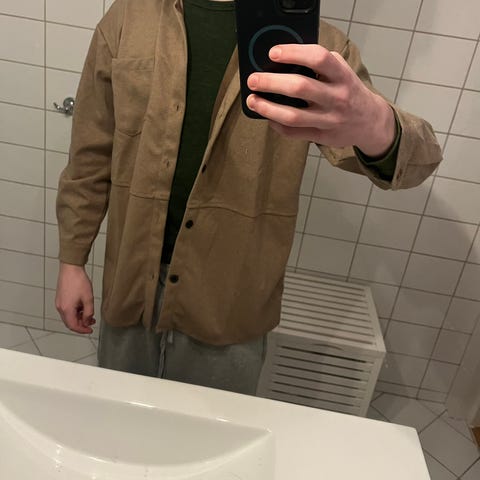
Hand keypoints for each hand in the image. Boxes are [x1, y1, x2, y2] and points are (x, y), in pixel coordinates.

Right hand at [55, 263, 95, 333]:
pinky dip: (76, 312)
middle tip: (91, 323)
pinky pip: (68, 310)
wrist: (71, 268)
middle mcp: (61, 307)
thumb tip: (87, 321)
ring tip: (90, 315)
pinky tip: (83, 308)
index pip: (73, 326)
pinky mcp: (61, 298)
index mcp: (66, 309)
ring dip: (79, 318)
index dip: (82, 330)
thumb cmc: (78, 281)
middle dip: (81, 324)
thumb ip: (89, 312)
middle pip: (70, 322)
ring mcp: (60, 302)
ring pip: (69, 316)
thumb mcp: (88, 298)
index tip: (90, 330)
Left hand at [246, 44, 395, 157]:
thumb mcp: (341, 72)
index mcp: (342, 76)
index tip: (274, 53)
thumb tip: (284, 62)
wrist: (369, 122)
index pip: (318, 58)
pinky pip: (294, 133)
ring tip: (252, 101)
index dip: (294, 53)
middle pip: (300, 88)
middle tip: (253, 80)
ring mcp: (329, 120)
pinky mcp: (322, 136)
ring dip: (268, 108)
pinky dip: (277, 124)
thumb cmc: (349, 91)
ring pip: (293, 116)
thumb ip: (319, 65)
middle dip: (271, 82)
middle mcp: (337, 97)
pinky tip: (268, 117)